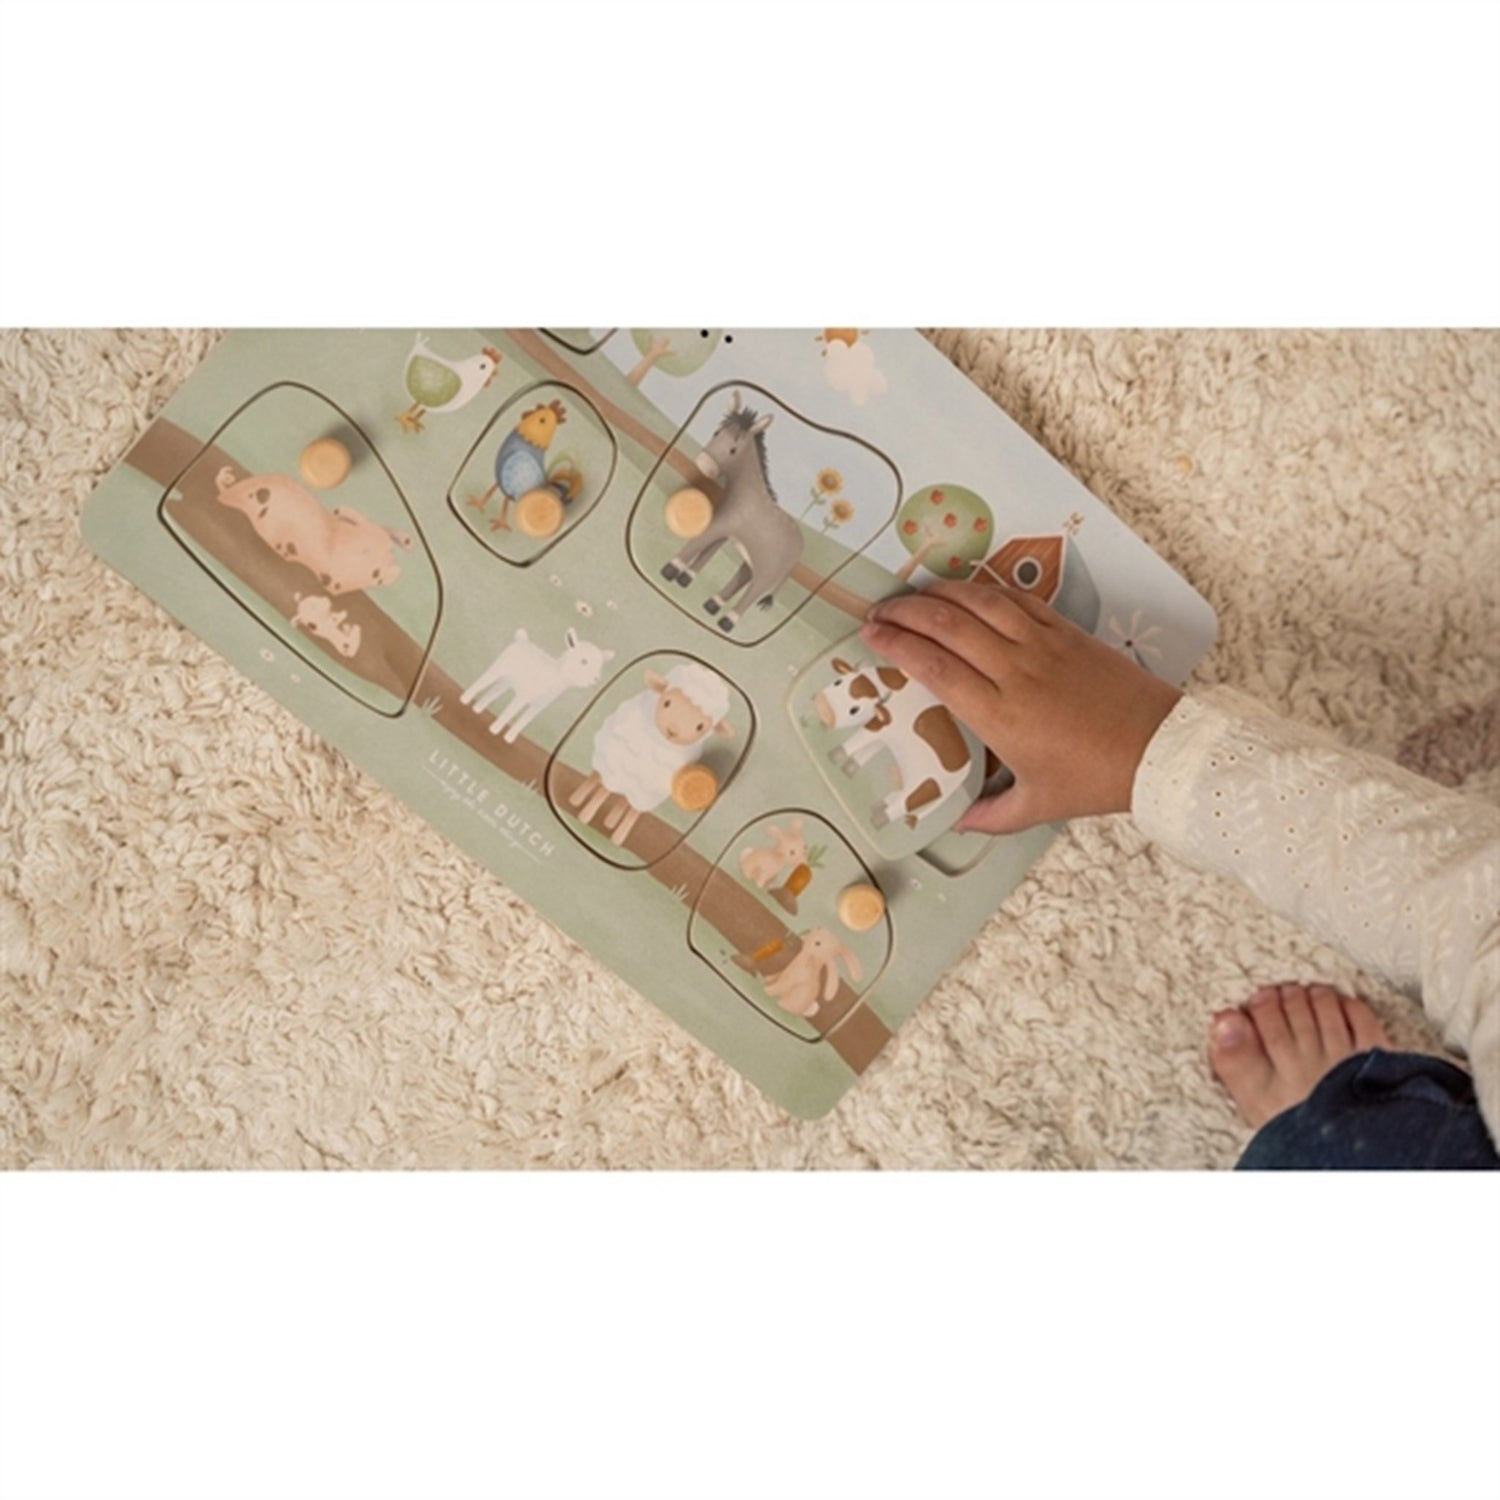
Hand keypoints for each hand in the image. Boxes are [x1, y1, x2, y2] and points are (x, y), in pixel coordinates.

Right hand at [858, 580, 1182, 833]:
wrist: (1158, 748)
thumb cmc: (1095, 779)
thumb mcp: (1038, 806)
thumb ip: (991, 815)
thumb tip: (957, 823)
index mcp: (999, 714)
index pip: (934, 666)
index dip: (897, 645)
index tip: (871, 637)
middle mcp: (1014, 672)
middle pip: (946, 626)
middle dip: (904, 613)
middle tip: (878, 613)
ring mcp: (1042, 646)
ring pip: (979, 603)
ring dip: (938, 593)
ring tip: (910, 595)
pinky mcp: (1067, 632)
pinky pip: (1016, 600)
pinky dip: (982, 590)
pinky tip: (962, 590)